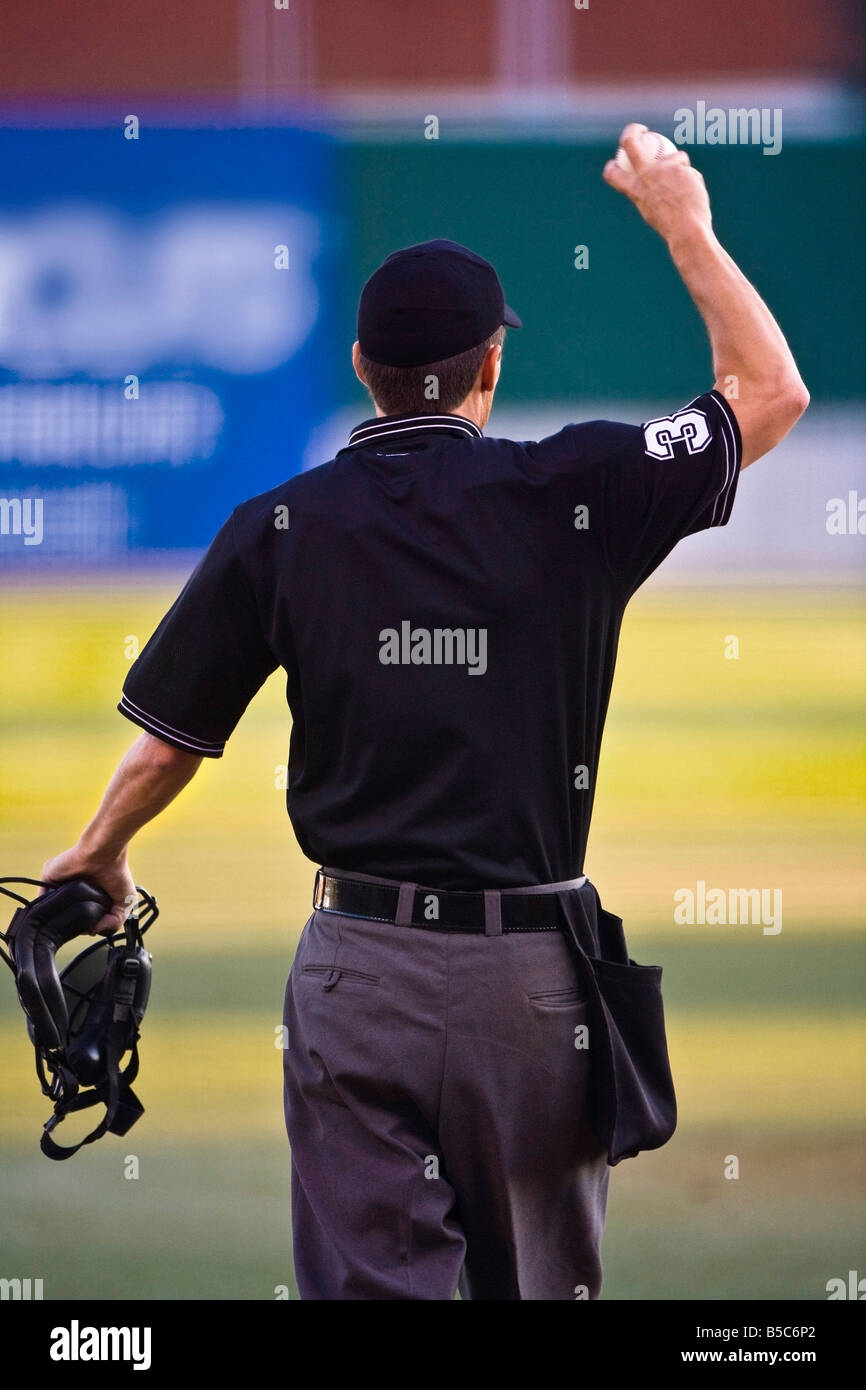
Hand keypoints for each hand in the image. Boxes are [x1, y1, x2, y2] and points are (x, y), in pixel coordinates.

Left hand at [40, 844, 136, 934]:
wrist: (103, 853)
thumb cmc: (117, 871)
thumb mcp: (125, 901)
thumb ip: (116, 921)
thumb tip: (96, 930)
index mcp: (91, 893)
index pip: (82, 915)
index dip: (87, 925)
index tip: (93, 927)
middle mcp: (75, 889)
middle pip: (68, 913)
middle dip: (74, 921)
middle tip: (84, 924)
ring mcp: (61, 884)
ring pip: (55, 907)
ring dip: (62, 915)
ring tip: (72, 918)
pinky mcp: (49, 878)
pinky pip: (42, 898)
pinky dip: (47, 907)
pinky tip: (58, 911)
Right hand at [603, 123, 711, 243]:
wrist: (686, 229)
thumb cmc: (671, 226)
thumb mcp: (653, 211)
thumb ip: (651, 192)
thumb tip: (654, 184)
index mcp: (634, 190)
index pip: (613, 174)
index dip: (612, 165)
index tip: (617, 159)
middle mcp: (644, 175)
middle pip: (630, 142)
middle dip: (632, 130)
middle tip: (642, 130)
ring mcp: (661, 168)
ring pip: (675, 157)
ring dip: (682, 170)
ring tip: (686, 193)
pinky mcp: (678, 165)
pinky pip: (688, 169)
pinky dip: (692, 180)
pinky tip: (693, 195)